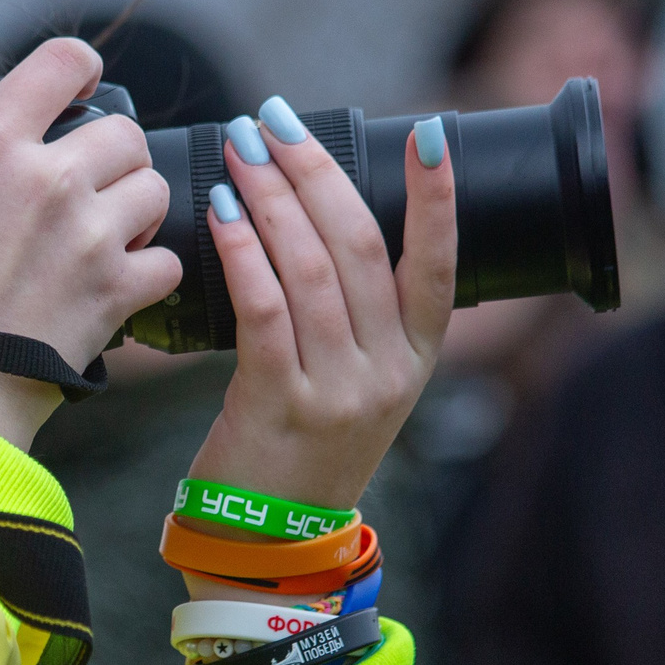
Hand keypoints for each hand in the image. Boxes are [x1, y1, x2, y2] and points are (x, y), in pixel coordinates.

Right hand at [0, 39, 181, 448]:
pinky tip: (113, 281)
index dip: (81, 70)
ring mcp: (90, 232)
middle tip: (86, 187)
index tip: (81, 91)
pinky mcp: (117, 287)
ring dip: (134, 209)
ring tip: (102, 235)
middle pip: (124, 131)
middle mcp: (48, 176)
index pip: (64, 60)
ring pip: (152, 188)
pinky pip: (164, 258)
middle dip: (111, 155)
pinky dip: (147, 270)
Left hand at [186, 102, 455, 510]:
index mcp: (416, 357)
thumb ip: (353, 312)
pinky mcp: (280, 403)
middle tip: (274, 119)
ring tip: (240, 150)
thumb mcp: (355, 382)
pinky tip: (222, 213)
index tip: (428, 132)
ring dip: (270, 197)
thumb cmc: (302, 446)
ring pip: (310, 267)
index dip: (439, 196)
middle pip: (359, 245)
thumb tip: (316, 213)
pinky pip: (264, 309)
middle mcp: (388, 370)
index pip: (442, 262)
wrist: (268, 544)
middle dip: (314, 170)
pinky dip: (244, 252)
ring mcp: (339, 389)